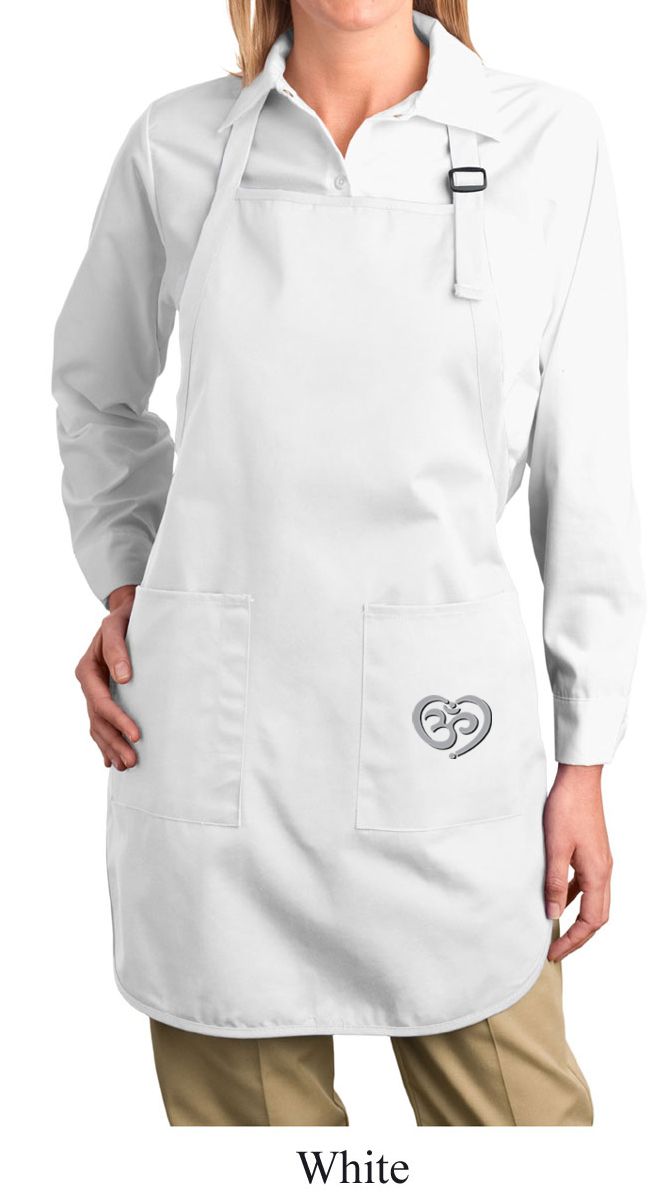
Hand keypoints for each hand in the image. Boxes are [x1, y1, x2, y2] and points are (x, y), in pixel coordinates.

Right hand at [74, 584, 139, 770]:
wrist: (124, 613)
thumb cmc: (123, 618)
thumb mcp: (116, 627)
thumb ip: (117, 649)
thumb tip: (123, 677)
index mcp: (87, 671)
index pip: (102, 703)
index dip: (118, 721)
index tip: (137, 735)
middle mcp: (88, 684)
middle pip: (98, 721)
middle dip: (115, 742)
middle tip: (132, 761)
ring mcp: (94, 691)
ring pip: (98, 726)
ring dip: (110, 747)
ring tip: (125, 766)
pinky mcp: (103, 694)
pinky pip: (100, 723)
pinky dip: (105, 742)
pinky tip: (110, 759)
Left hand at [544, 764, 612, 961]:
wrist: (579, 780)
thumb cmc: (566, 809)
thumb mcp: (555, 848)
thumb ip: (554, 882)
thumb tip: (553, 914)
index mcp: (598, 874)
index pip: (590, 921)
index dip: (573, 941)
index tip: (554, 952)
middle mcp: (604, 871)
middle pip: (597, 917)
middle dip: (578, 937)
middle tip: (557, 950)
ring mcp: (600, 862)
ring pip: (594, 902)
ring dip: (578, 919)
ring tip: (556, 931)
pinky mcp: (593, 854)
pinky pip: (587, 885)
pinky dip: (575, 898)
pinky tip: (558, 899)